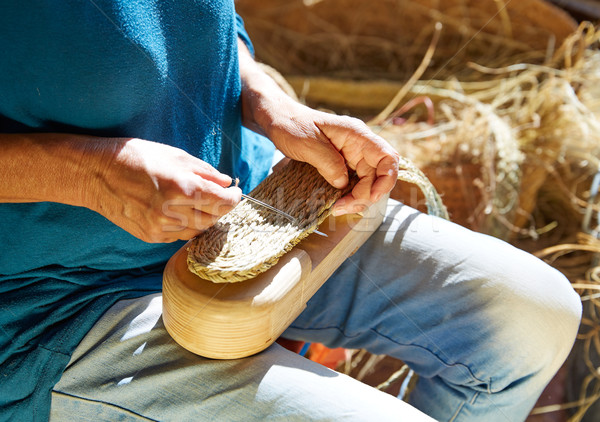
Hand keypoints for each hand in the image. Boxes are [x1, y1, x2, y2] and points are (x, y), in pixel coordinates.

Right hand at [92, 138, 240, 242]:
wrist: (94, 174)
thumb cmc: (134, 157)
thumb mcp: (174, 155)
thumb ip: (204, 171)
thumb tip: (226, 182)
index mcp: (181, 188)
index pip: (222, 201)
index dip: (234, 198)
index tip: (235, 192)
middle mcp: (172, 212)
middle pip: (213, 218)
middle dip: (222, 208)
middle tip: (222, 197)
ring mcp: (160, 227)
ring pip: (198, 230)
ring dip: (206, 218)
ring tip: (203, 204)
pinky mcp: (150, 236)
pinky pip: (179, 236)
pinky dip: (187, 225)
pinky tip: (183, 212)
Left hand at [238, 41, 398, 215]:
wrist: (278, 120)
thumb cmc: (292, 125)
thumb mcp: (308, 144)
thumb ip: (329, 163)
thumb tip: (343, 184)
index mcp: (357, 135)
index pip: (387, 157)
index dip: (386, 180)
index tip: (370, 197)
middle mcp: (359, 146)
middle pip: (377, 176)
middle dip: (365, 196)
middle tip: (342, 207)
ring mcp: (351, 156)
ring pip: (366, 183)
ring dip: (356, 199)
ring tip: (337, 208)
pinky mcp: (342, 165)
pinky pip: (353, 184)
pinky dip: (348, 196)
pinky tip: (335, 203)